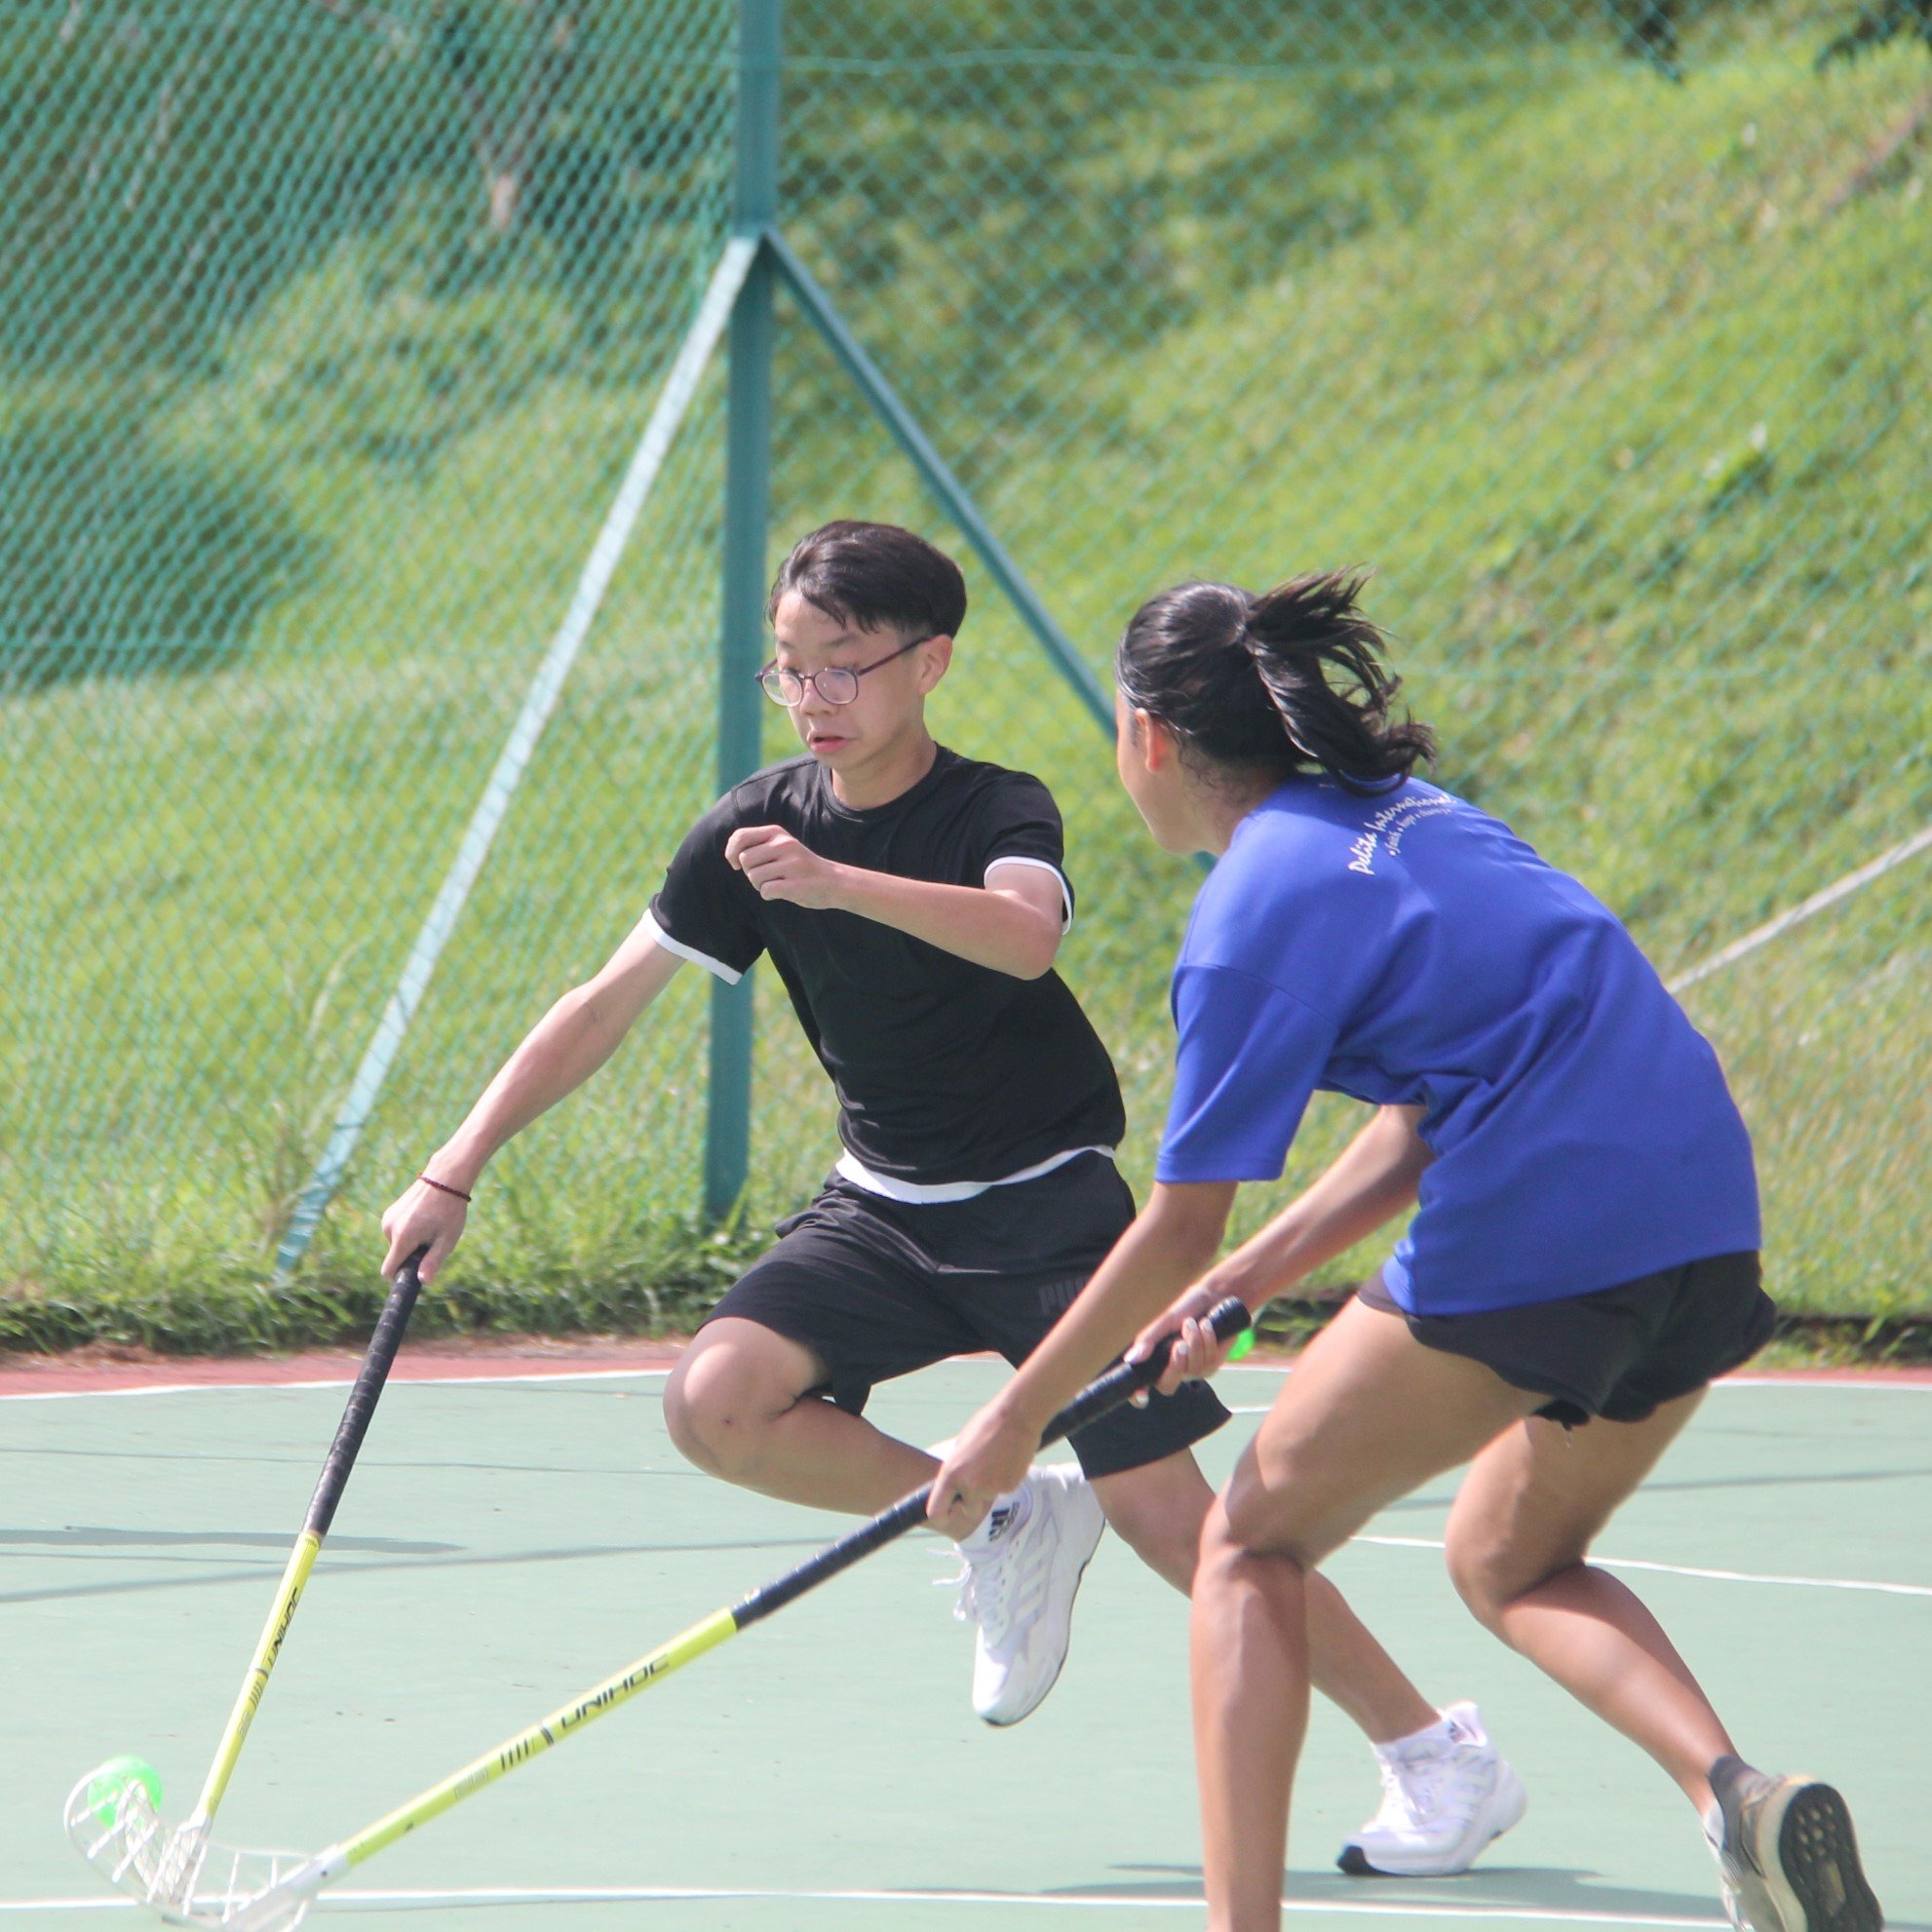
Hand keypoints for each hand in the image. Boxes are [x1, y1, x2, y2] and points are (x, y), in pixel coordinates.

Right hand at [379, 1177, 467, 1283]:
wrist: (445, 1178)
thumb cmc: (449, 1210)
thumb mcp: (446, 1240)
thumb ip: (433, 1262)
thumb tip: (423, 1282)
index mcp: (402, 1237)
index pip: (388, 1270)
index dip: (400, 1276)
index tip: (414, 1273)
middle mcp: (389, 1228)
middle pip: (396, 1256)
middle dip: (411, 1255)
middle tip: (433, 1240)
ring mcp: (387, 1219)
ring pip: (396, 1244)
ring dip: (410, 1243)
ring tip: (430, 1227)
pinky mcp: (389, 1212)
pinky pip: (396, 1233)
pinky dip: (408, 1232)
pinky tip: (424, 1219)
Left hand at [724, 825, 849, 909]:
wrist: (834, 881)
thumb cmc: (799, 866)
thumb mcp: (781, 846)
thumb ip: (758, 845)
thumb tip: (732, 854)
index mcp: (777, 833)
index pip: (740, 837)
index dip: (731, 852)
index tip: (736, 864)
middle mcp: (784, 845)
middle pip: (745, 860)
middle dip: (749, 872)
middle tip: (766, 875)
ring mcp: (791, 864)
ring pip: (754, 877)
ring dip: (760, 885)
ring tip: (777, 883)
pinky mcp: (795, 884)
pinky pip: (765, 891)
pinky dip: (768, 895)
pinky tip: (782, 892)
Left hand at [926, 1397, 1042, 1541]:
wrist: (1016, 1417)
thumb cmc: (986, 1425)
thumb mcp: (960, 1446)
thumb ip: (956, 1470)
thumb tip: (953, 1487)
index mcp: (951, 1474)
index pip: (936, 1511)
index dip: (941, 1516)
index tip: (947, 1514)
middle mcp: (969, 1485)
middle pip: (968, 1510)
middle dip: (972, 1501)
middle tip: (979, 1479)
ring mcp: (991, 1488)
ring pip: (988, 1499)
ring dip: (989, 1488)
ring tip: (994, 1461)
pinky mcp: (1009, 1487)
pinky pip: (1003, 1490)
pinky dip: (1004, 1481)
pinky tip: (1007, 1461)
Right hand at [1125, 1283, 1246, 1395]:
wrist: (1214, 1298)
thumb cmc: (1186, 1309)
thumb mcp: (1165, 1322)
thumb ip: (1148, 1340)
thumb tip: (1130, 1360)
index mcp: (1155, 1360)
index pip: (1141, 1386)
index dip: (1138, 1395)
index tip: (1141, 1394)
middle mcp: (1172, 1370)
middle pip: (1167, 1386)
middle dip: (1175, 1365)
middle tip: (1180, 1344)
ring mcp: (1192, 1371)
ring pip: (1192, 1370)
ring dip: (1194, 1343)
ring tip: (1193, 1323)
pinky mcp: (1211, 1366)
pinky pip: (1208, 1361)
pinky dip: (1207, 1341)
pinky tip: (1206, 1326)